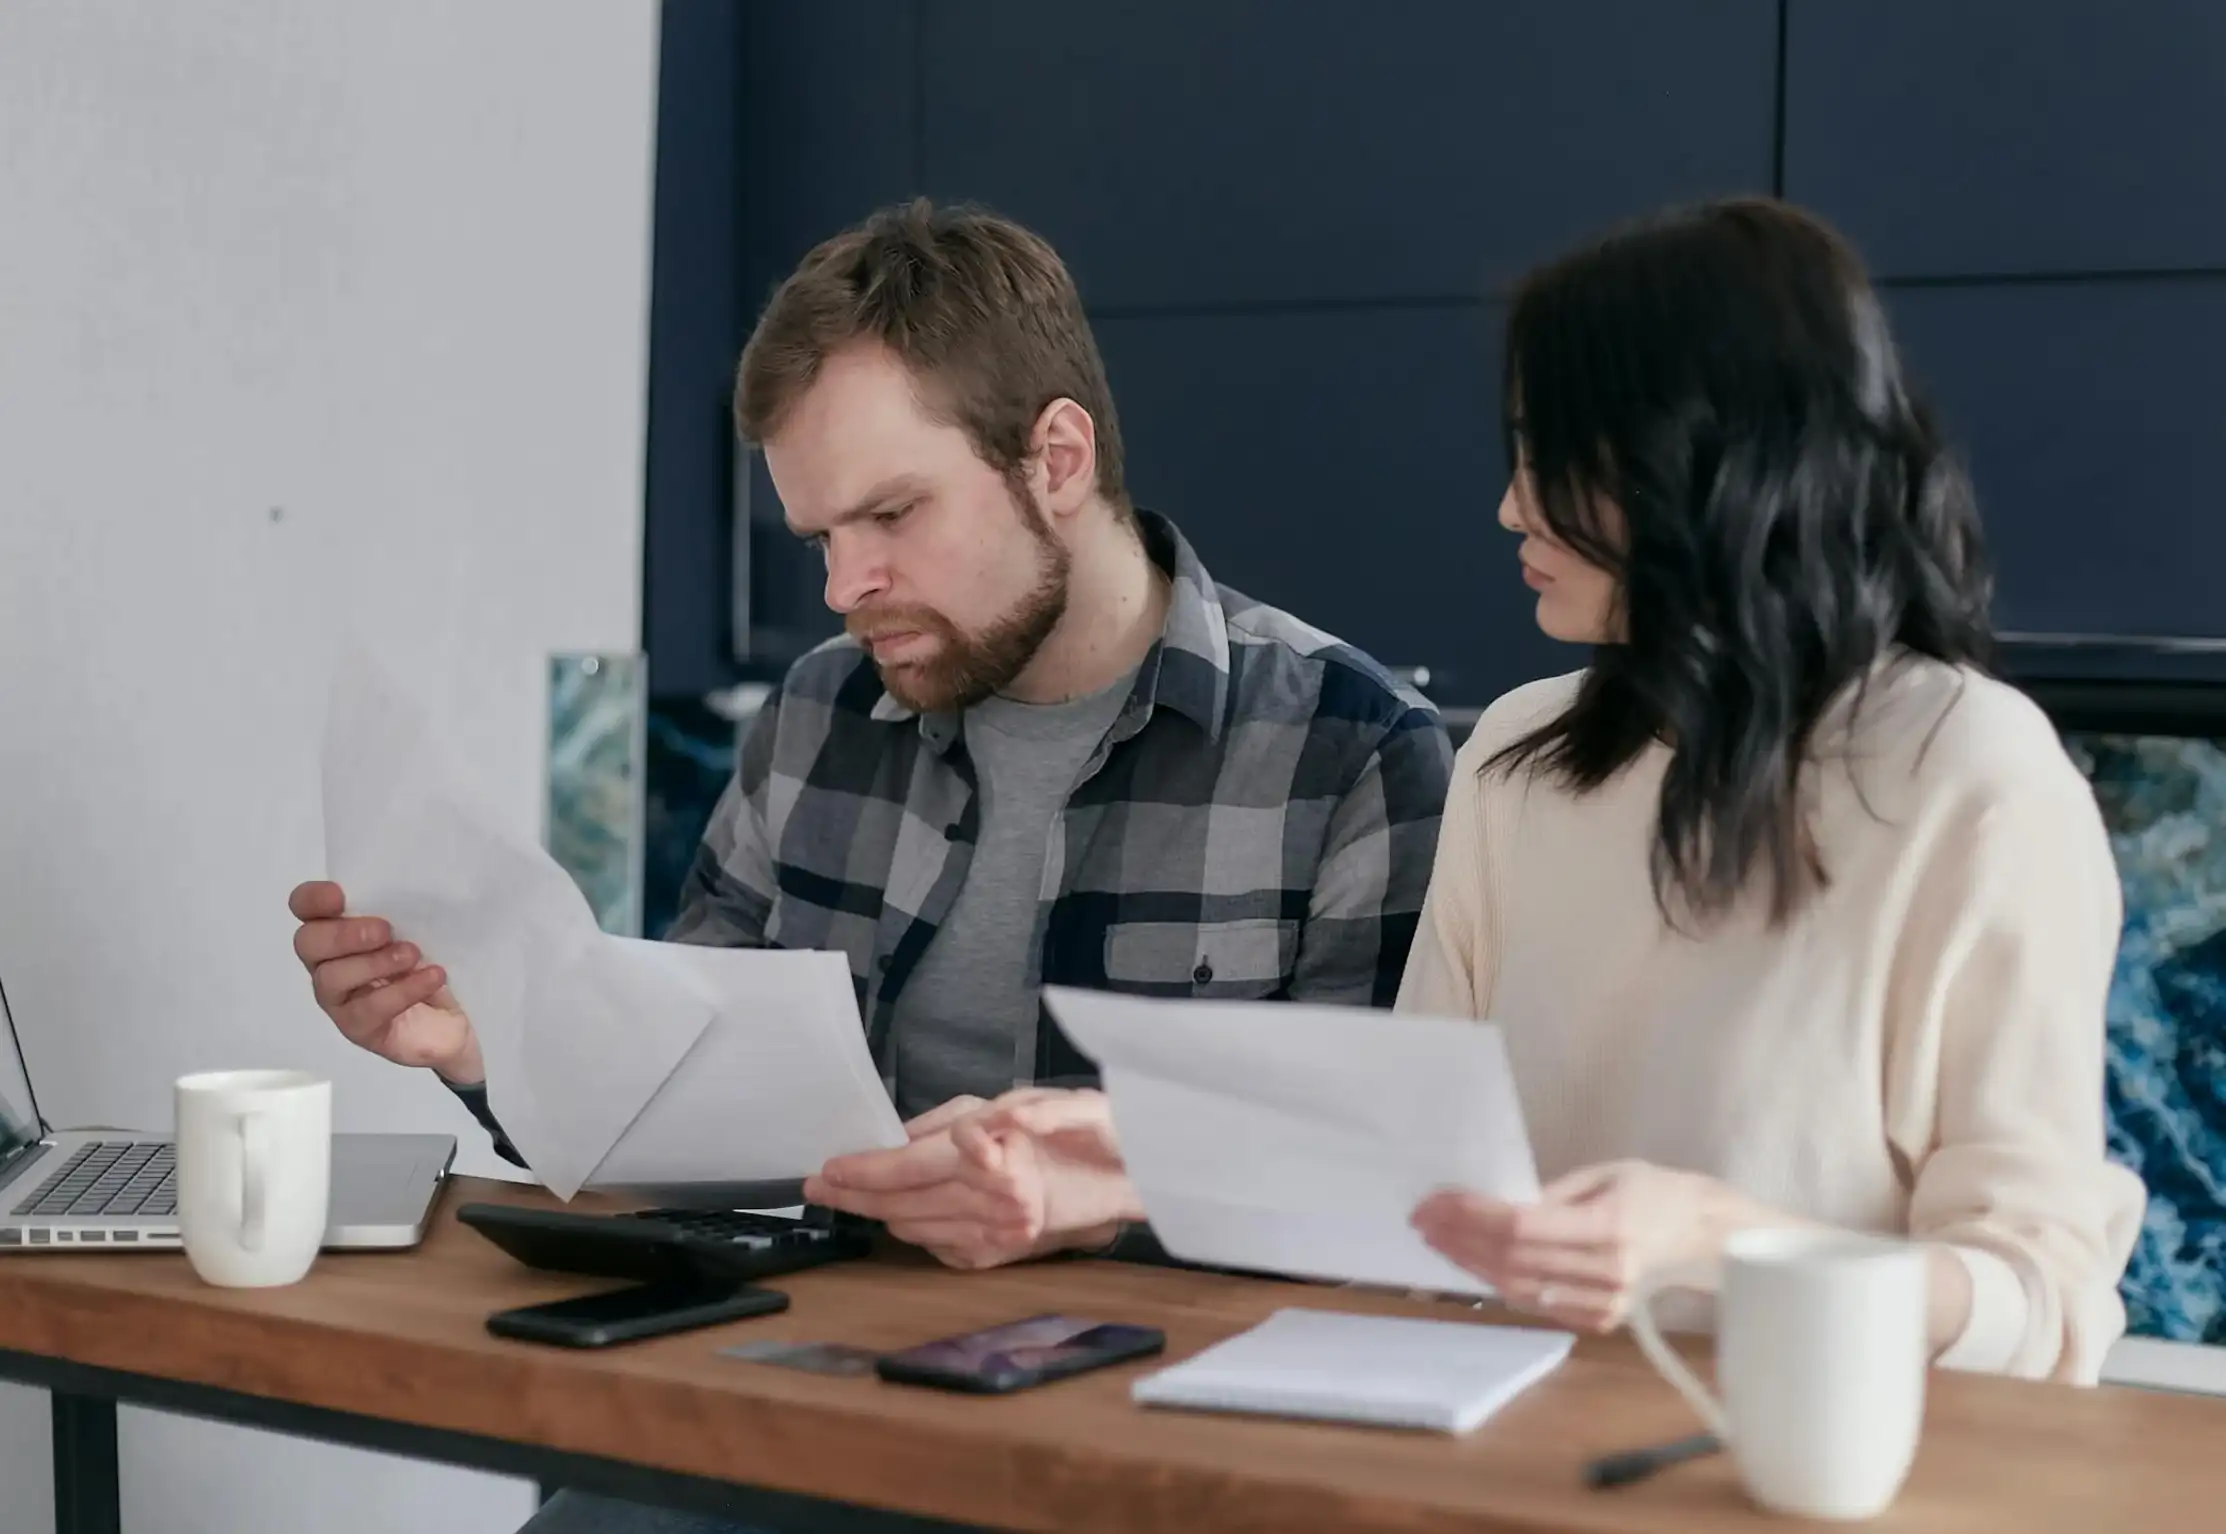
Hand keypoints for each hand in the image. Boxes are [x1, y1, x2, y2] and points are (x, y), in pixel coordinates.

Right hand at [288, 880, 483, 1083]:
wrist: (454, 1018)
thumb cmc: (429, 962)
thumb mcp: (420, 928)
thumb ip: (403, 908)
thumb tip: (412, 884)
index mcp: (337, 929)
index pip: (304, 907)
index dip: (313, 899)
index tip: (341, 896)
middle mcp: (328, 963)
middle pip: (307, 943)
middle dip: (343, 934)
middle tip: (384, 930)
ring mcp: (339, 999)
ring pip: (331, 978)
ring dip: (373, 962)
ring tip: (412, 954)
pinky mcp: (358, 1028)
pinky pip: (368, 1010)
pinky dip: (403, 990)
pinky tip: (432, 977)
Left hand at [802, 1088, 1143, 1270]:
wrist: (1137, 1176)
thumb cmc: (1082, 1128)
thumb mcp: (1020, 1100)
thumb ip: (959, 1121)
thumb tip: (904, 1135)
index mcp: (996, 1158)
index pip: (907, 1166)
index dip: (862, 1169)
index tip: (828, 1169)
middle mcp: (995, 1203)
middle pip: (901, 1202)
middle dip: (855, 1193)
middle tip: (818, 1185)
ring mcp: (999, 1234)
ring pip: (915, 1227)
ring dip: (880, 1211)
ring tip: (852, 1195)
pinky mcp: (1002, 1253)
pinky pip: (940, 1246)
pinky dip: (916, 1228)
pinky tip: (901, 1215)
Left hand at [1412, 1160, 1777, 1332]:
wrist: (1704, 1235)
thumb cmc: (1654, 1191)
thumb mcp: (1605, 1173)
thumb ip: (1552, 1192)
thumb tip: (1497, 1203)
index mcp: (1610, 1226)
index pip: (1521, 1226)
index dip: (1472, 1215)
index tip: (1436, 1200)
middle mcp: (1607, 1271)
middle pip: (1512, 1260)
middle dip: (1460, 1238)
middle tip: (1423, 1218)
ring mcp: (1605, 1302)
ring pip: (1519, 1288)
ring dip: (1471, 1264)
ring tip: (1438, 1240)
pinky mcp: (1603, 1319)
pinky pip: (1538, 1305)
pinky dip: (1500, 1286)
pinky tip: (1473, 1265)